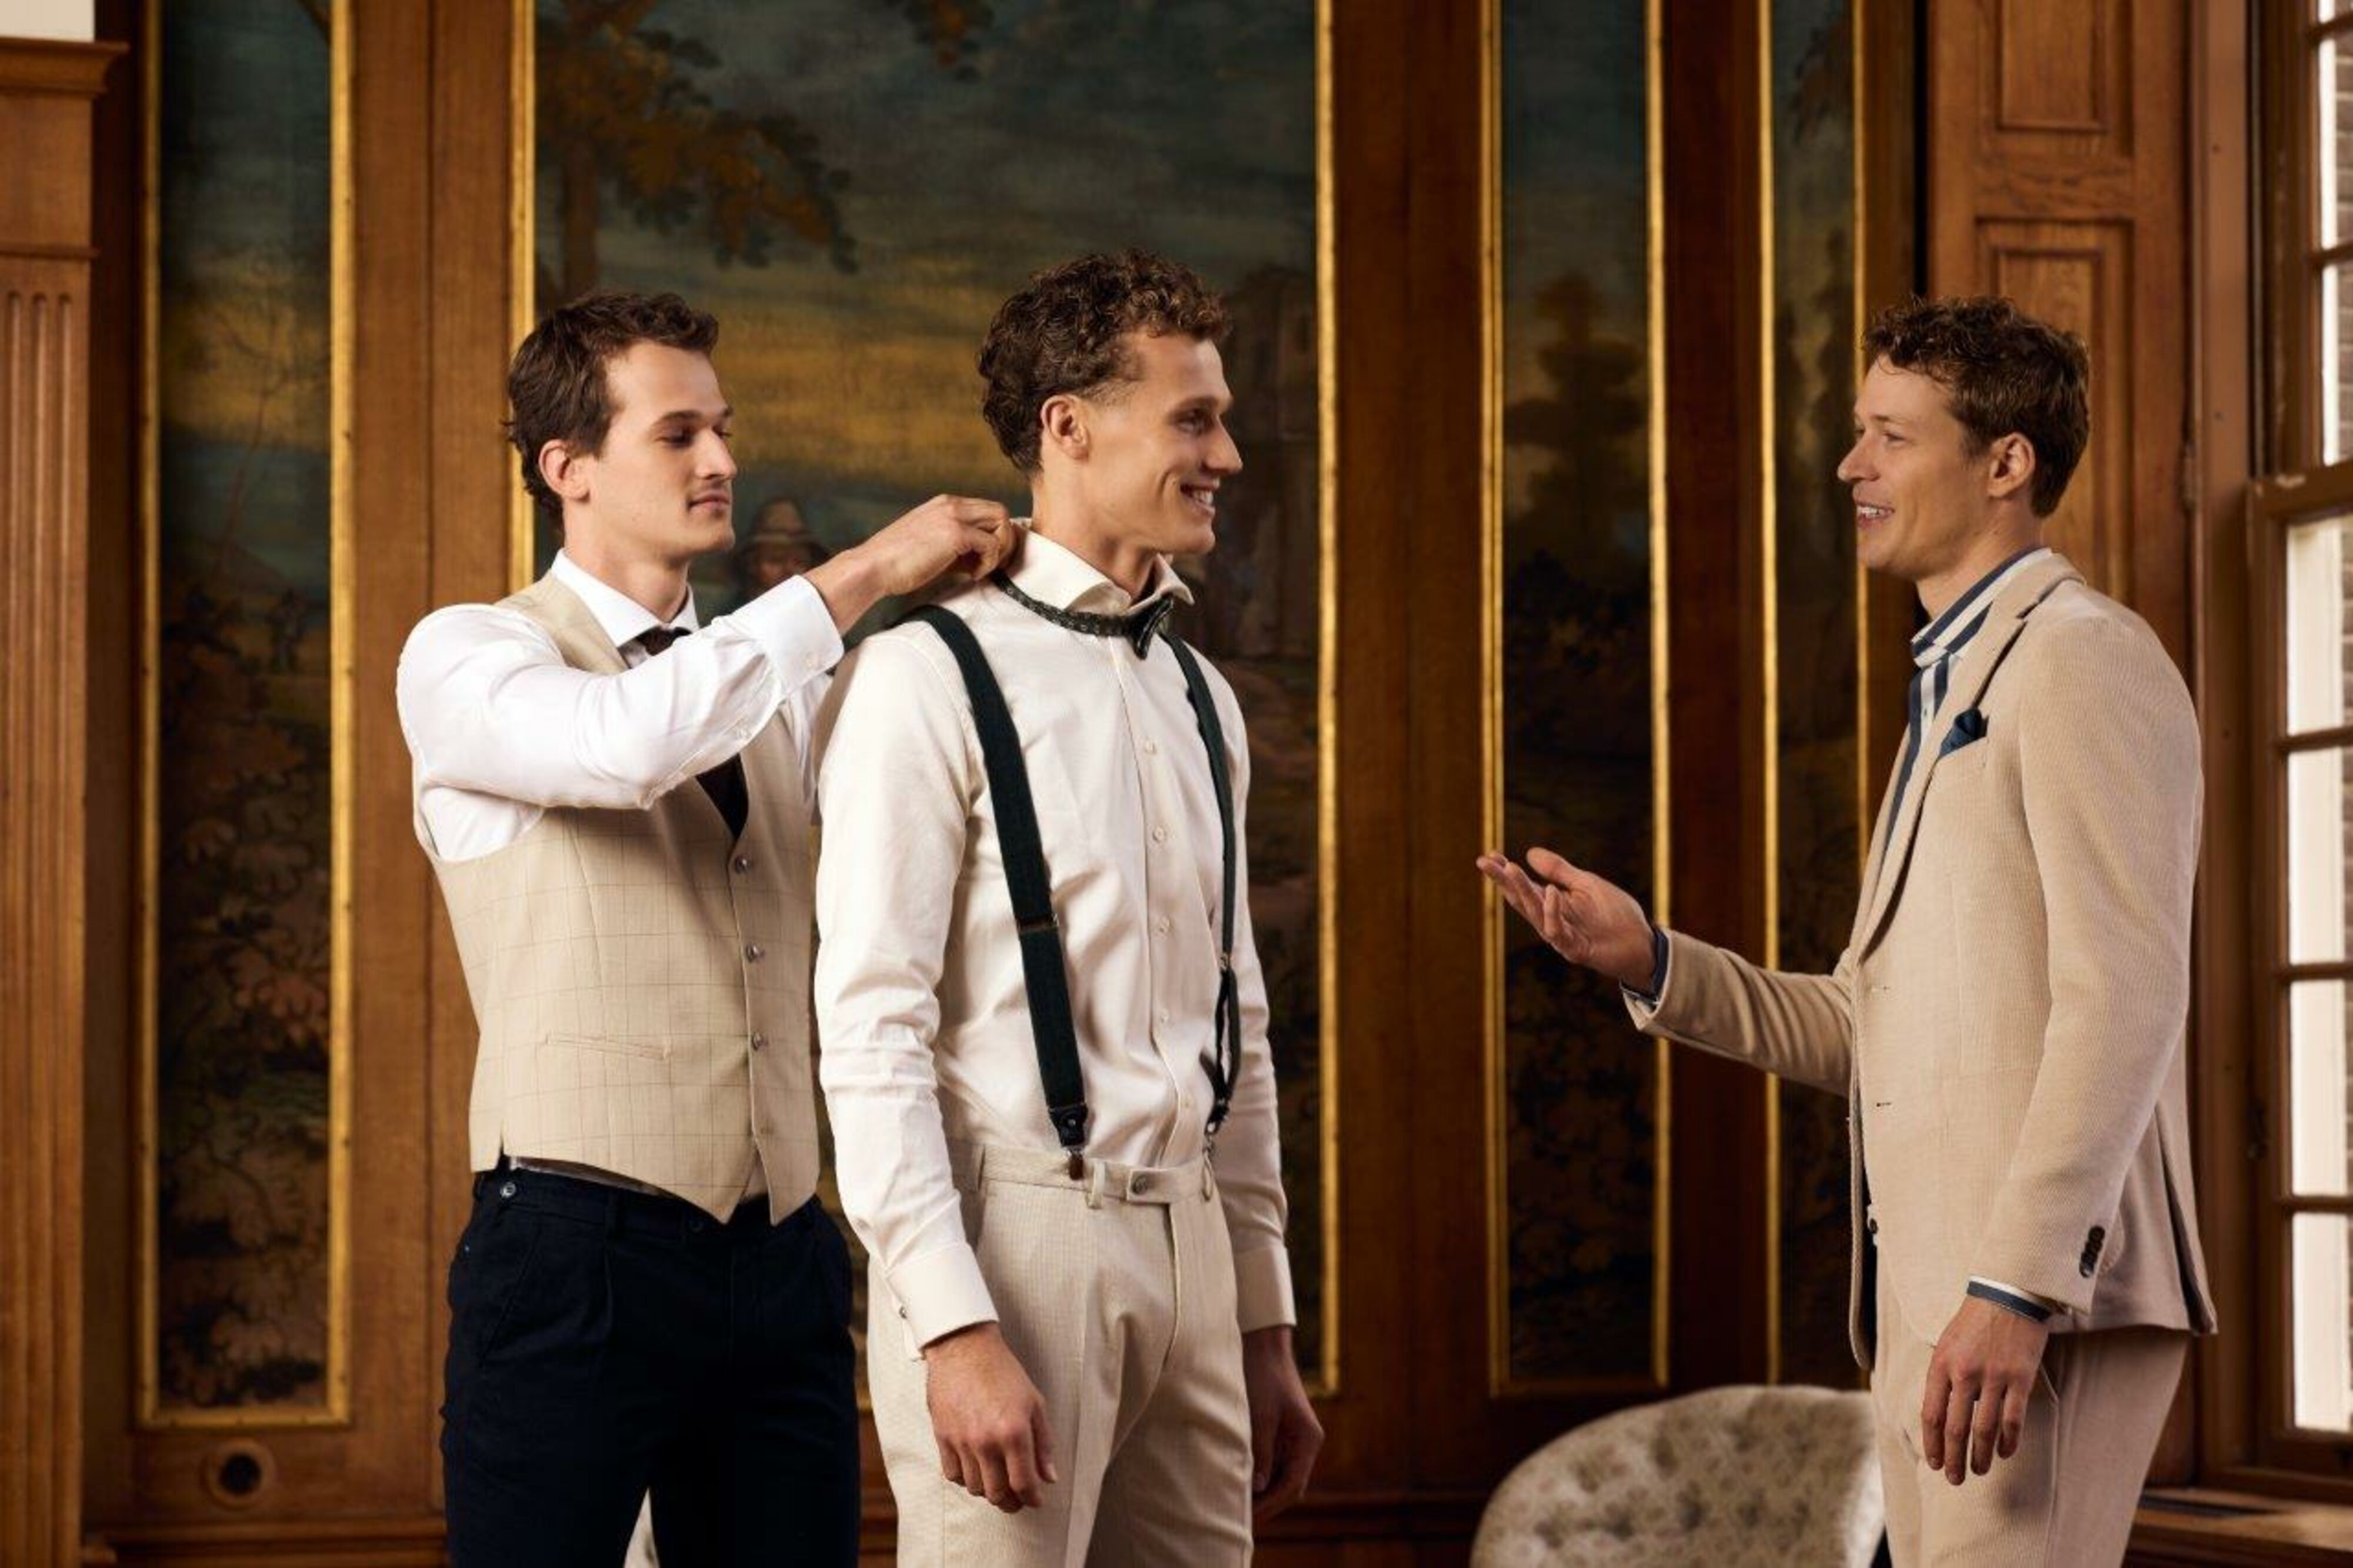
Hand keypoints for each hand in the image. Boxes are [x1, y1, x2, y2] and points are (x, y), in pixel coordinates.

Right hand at [804, 495, 1015, 629]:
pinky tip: (972, 575)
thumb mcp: (934, 549)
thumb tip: (982, 560)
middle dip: (1005, 540)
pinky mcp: (955, 533)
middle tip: (994, 566)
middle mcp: (951, 504)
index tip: (986, 560)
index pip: (987, 510)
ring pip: (1001, 521)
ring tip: (981, 570)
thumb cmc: (899, 565)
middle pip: (999, 511)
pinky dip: (989, 562)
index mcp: (945, 505)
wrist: (873, 568)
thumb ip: (958, 548)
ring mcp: (953, 516)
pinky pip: (992, 543)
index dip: (994, 535)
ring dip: (1000, 549)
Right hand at [922, 1322, 1057, 1511]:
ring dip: (988, 1490)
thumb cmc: (1003, 1372)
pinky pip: (952, 1474)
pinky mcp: (942, 1437)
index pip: (1024, 1483)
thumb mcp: (1035, 1402)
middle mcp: (987, 1441)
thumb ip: (1043, 1443)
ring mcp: (962, 1441)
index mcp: (1014, 1432)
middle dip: (1011, 1502)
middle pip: (997, 1493)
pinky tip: (976, 1469)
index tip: (1036, 1500)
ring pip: (974, 1487)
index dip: (1032, 1498)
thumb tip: (1049, 1477)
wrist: (963, 1348)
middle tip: (1017, 1498)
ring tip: (997, 1481)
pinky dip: (965, 1478)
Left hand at [1242, 1326, 1322, 1524]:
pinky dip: (1258, 1477)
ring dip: (1262, 1493)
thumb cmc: (1263, 1375)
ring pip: (1279, 1477)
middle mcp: (1304, 1444)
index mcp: (1308, 1440)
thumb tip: (1259, 1488)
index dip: (1271, 1505)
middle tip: (1240, 1521)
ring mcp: (1292, 1441)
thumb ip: (1261, 1451)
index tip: (1249, 1518)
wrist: (1262, 1346)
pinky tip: (1238, 1485)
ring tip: (1237, 1508)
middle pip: (1289, 1485)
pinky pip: (1270, 1464)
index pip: (1293, 1484)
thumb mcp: (1261, 1414)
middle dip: (1267, 1505)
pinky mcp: (1278, 1435)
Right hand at [1475, 847, 1656, 990]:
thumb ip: (1559, 871)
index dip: (1504, 873)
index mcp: (1552, 904)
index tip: (1488, 855)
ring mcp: (1560, 936)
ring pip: (1534, 914)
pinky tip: (1551, 891)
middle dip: (1503, 880)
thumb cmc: (1615, 914)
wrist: (1641, 942)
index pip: (1522, 887)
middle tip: (1485, 862)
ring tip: (1511, 868)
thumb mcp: (1586, 884)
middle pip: (1521, 899)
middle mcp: (1550, 920)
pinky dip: (1552, 911)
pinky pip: (1557, 931)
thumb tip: (1529, 852)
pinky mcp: (1574, 949)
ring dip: (1521, 891)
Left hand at [1920, 1296, 2050, 1484]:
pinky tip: (2004, 1453)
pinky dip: (2008, 1441)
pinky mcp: (2020, 1378)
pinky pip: (2013, 1419)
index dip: (1931, 1443)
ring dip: (1980, 1456)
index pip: (1930, 1414)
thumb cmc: (1974, 1320)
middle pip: (1955, 1428)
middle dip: (1953, 1458)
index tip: (1933, 1462)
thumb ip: (1942, 1376)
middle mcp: (1964, 1373)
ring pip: (1984, 1429)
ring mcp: (1993, 1377)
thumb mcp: (1946, 1343)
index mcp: (1940, 1364)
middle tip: (1954, 1479)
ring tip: (1978, 1471)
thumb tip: (1940, 1414)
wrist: (2008, 1293)